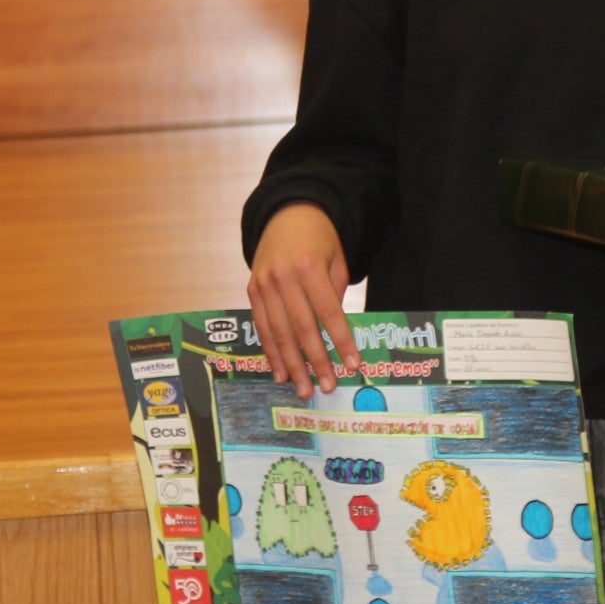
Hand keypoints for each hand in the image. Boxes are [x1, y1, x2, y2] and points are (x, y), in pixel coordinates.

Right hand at [246, 204, 361, 399]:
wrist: (287, 215)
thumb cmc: (320, 239)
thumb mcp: (337, 259)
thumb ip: (335, 293)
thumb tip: (335, 335)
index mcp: (309, 266)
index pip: (328, 311)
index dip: (340, 340)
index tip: (352, 364)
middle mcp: (283, 277)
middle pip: (301, 327)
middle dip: (316, 360)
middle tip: (327, 386)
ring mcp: (264, 285)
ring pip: (279, 333)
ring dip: (292, 365)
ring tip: (304, 389)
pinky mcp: (252, 291)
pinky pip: (262, 327)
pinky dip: (271, 352)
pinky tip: (280, 372)